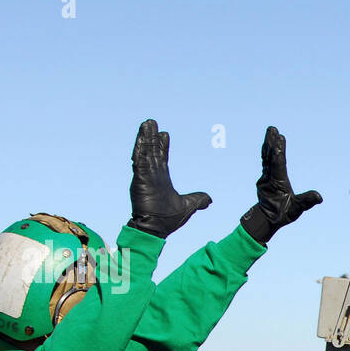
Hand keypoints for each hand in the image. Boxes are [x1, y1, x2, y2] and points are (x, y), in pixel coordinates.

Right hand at [125, 120, 211, 238]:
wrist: (156, 228)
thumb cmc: (168, 219)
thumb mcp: (188, 206)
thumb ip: (198, 200)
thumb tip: (210, 199)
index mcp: (162, 179)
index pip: (161, 158)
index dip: (162, 146)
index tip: (164, 134)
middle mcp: (152, 175)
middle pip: (153, 151)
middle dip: (152, 138)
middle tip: (152, 123)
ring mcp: (145, 176)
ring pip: (145, 152)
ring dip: (145, 138)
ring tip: (147, 123)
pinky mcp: (140, 179)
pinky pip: (139, 160)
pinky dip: (140, 148)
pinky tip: (141, 137)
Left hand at [240, 126, 321, 243]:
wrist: (267, 218)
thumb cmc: (283, 213)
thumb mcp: (296, 210)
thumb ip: (306, 201)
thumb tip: (319, 197)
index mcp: (277, 182)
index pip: (278, 163)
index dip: (279, 151)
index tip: (280, 138)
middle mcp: (269, 177)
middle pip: (270, 156)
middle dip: (272, 143)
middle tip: (272, 129)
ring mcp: (265, 176)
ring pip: (266, 156)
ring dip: (269, 143)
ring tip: (271, 130)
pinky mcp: (265, 176)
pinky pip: (266, 160)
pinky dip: (268, 150)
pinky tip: (269, 143)